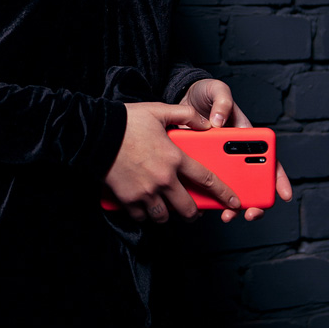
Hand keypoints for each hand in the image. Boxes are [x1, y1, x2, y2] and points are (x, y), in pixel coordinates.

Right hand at [102, 101, 242, 224]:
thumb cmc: (126, 121)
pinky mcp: (128, 199)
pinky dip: (145, 214)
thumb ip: (186, 116)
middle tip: (192, 210)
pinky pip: (142, 217)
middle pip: (187, 208)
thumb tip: (205, 123)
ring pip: (164, 216)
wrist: (96, 133)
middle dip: (193, 212)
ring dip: (168, 214)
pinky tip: (144, 206)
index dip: (223, 193)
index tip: (232, 201)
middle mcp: (163, 179)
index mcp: (174, 158)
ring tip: (166, 207)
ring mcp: (145, 192)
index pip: (207, 179)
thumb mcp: (160, 111)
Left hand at [178, 79, 292, 222]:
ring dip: (230, 205)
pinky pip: (203, 183)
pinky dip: (205, 196)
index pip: (268, 160)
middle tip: (250, 212)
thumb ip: (223, 101)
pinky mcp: (198, 164)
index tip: (284, 195)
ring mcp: (217, 162)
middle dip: (254, 201)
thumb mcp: (217, 90)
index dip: (278, 179)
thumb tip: (220, 122)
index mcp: (246, 137)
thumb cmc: (206, 95)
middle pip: (250, 182)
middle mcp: (234, 153)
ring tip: (226, 214)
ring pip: (227, 189)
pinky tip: (201, 204)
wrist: (180, 96)